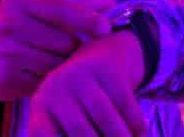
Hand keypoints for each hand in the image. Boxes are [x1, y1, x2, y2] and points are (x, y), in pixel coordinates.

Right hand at [0, 0, 114, 107]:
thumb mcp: (25, 10)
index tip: (106, 27)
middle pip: (65, 42)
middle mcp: (11, 26)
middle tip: (57, 48)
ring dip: (59, 67)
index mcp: (17, 3)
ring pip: (57, 65)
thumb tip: (109, 4)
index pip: (61, 9)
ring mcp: (9, 55)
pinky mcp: (8, 80)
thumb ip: (68, 7)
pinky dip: (45, 81)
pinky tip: (32, 74)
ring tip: (44, 60)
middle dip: (69, 48)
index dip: (87, 19)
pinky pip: (44, 83)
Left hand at [23, 29, 147, 136]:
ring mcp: (80, 74)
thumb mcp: (70, 117)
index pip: (42, 133)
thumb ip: (73, 133)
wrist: (105, 55)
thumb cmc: (85, 100)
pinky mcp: (106, 67)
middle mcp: (55, 87)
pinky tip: (141, 135)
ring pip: (107, 121)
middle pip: (80, 132)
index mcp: (42, 105)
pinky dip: (137, 127)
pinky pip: (127, 107)